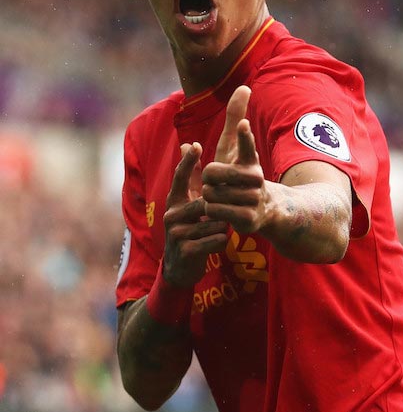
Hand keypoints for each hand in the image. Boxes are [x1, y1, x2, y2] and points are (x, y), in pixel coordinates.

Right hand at [163, 142, 227, 286]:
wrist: (181, 268)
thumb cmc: (189, 230)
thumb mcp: (187, 203)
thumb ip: (190, 177)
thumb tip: (187, 143)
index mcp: (174, 201)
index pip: (180, 176)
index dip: (188, 160)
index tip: (196, 144)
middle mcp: (171, 214)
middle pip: (207, 203)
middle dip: (220, 211)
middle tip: (222, 218)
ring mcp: (176, 233)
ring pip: (215, 223)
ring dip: (222, 228)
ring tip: (217, 232)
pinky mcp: (186, 250)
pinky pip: (216, 239)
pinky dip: (222, 241)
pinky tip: (218, 243)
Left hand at [202, 87, 270, 233]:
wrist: (263, 211)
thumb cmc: (241, 174)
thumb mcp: (236, 147)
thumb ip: (235, 119)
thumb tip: (243, 86)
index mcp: (251, 161)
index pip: (247, 145)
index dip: (243, 136)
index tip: (242, 125)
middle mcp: (255, 179)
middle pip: (211, 173)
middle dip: (208, 178)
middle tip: (218, 182)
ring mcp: (253, 200)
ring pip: (211, 193)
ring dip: (210, 196)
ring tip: (223, 197)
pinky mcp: (249, 219)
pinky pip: (214, 211)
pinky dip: (213, 211)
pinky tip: (222, 211)